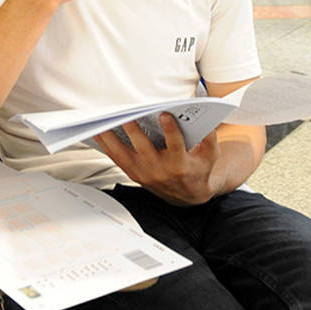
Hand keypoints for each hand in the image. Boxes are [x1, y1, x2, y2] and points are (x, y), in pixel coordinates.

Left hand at [94, 114, 220, 205]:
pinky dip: (106, 146)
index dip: (171, 131)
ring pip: (124, 155)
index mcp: (181, 165)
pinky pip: (117, 159)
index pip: (176, 146)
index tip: (165, 115)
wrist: (189, 194)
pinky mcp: (134, 174)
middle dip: (135, 132)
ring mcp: (145, 174)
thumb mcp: (211, 154)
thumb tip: (200, 115)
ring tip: (104, 122)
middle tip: (127, 116)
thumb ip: (209, 135)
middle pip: (144, 150)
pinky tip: (99, 132)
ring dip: (112, 139)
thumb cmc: (199, 169)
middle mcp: (161, 171)